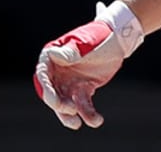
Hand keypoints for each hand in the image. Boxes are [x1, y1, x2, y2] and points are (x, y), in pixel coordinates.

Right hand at [34, 1, 144, 129]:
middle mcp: (57, 72)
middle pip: (52, 93)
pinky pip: (82, 105)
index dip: (46, 89)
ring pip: (65, 104)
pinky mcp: (83, 89)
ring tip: (77, 124)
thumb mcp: (85, 43)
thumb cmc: (98, 37)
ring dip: (69, 116)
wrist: (117, 41)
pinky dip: (88, 114)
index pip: (42, 76)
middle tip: (71, 109)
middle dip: (59, 105)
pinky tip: (96, 120)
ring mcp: (69, 82)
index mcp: (52, 58)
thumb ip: (71, 52)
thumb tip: (54, 56)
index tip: (53, 100)